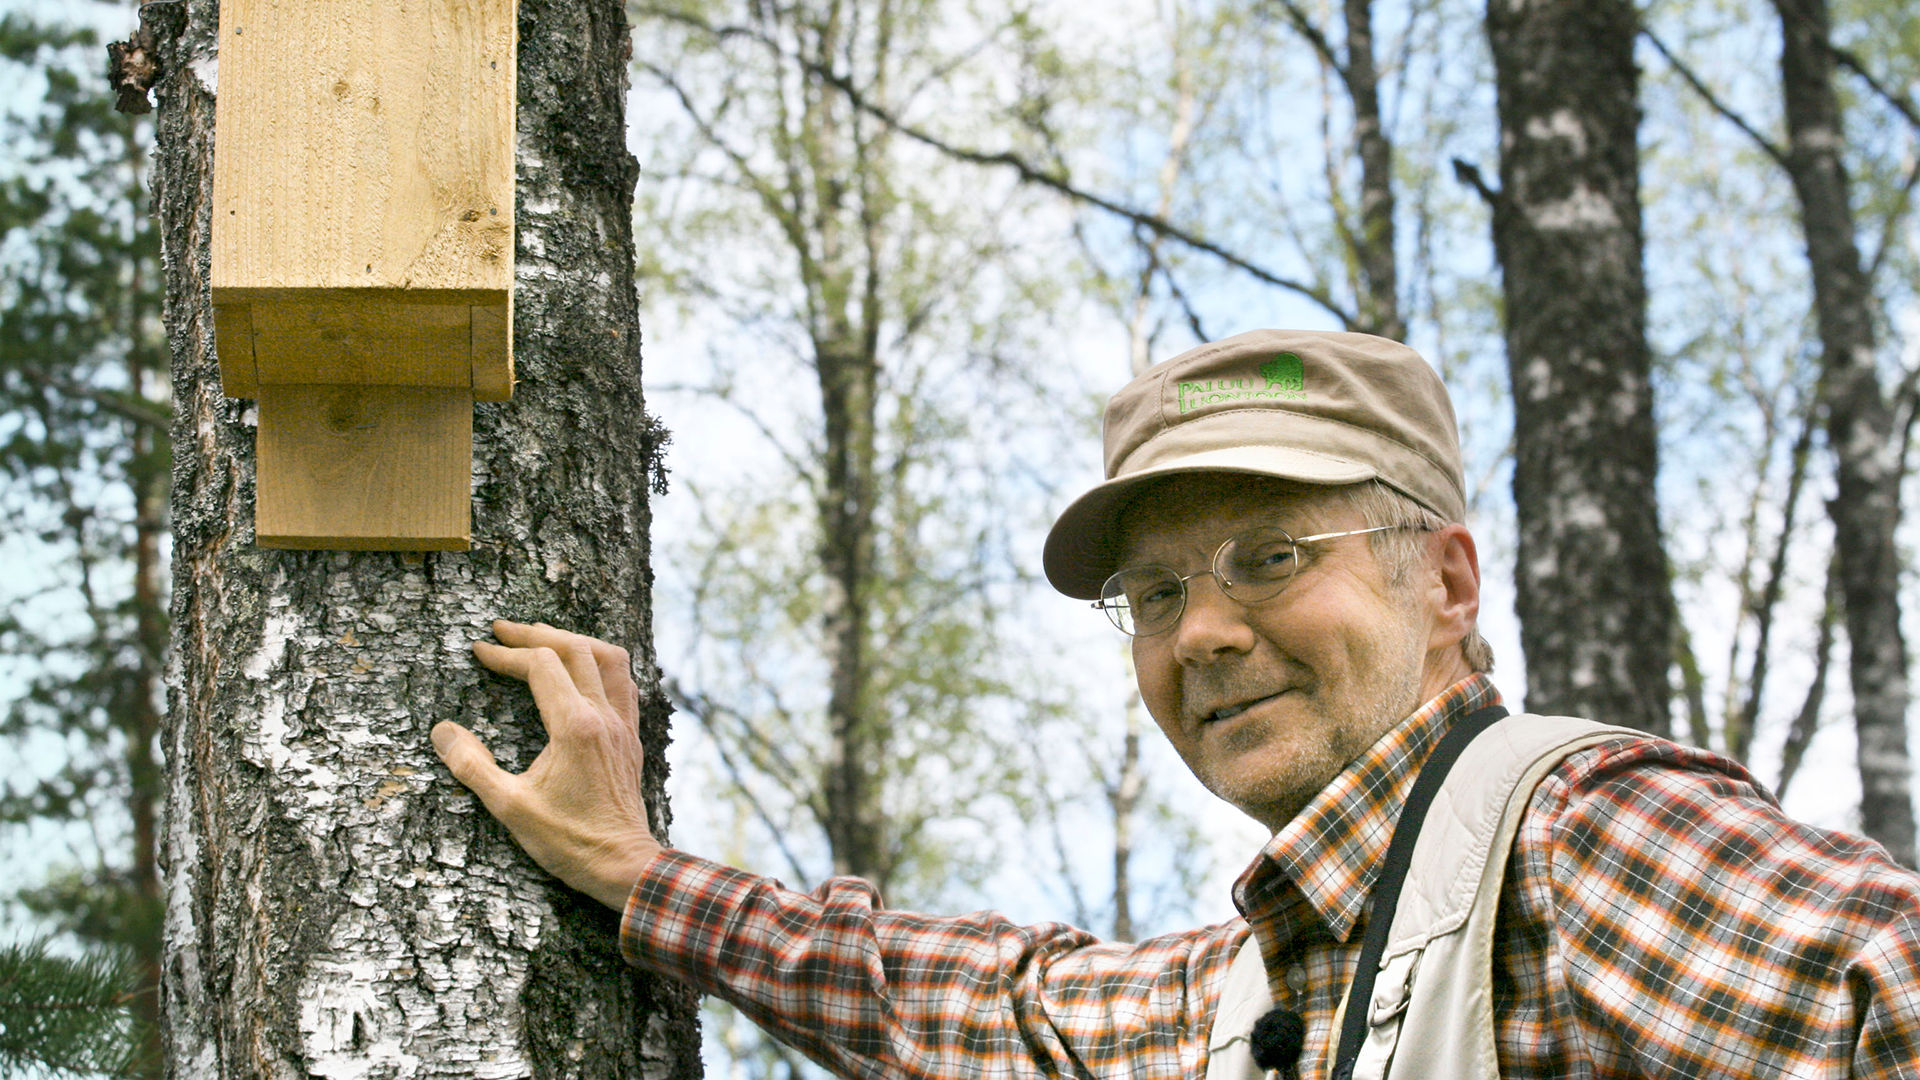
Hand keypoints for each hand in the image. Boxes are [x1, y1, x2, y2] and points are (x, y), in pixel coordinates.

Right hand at [431, 620, 662, 910]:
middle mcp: (604, 716)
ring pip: (609, 658)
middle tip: (502, 630)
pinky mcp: (632, 737)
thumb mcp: (509, 807)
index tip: (478, 651)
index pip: (540, 665)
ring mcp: (624, 724)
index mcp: (574, 726)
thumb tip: (442, 731)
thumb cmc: (568, 841)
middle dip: (536, 633)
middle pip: (575, 649)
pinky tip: (584, 672)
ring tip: (544, 638)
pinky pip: (624, 682)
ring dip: (575, 640)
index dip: (506, 654)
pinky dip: (601, 664)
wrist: (624, 864)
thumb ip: (471, 765)